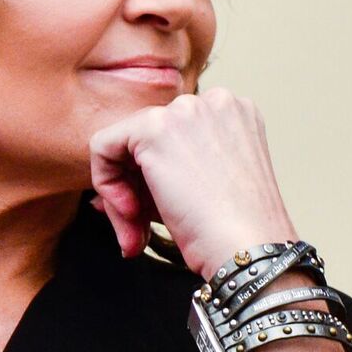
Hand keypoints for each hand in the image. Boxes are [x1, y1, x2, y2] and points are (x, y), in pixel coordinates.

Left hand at [87, 87, 299, 278]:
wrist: (248, 250)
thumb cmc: (235, 233)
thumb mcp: (203, 192)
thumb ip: (163, 178)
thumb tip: (111, 190)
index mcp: (235, 113)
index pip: (172, 135)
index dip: (155, 179)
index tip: (154, 216)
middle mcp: (214, 101)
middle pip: (147, 138)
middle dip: (136, 189)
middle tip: (140, 232)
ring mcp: (186, 110)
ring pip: (124, 143)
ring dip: (122, 193)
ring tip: (137, 232)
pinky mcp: (155, 127)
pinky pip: (103, 146)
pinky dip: (106, 183)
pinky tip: (130, 213)